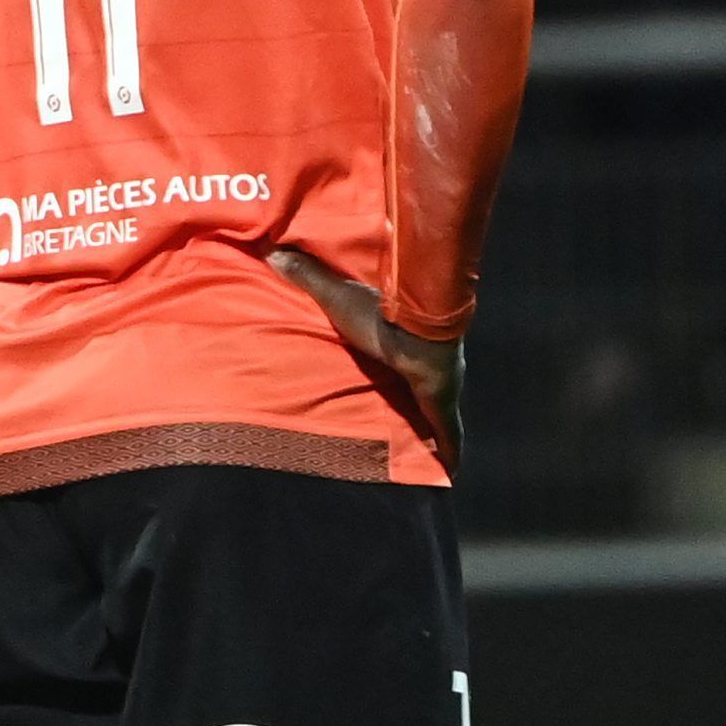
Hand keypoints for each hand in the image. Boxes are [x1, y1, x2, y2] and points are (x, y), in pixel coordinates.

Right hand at [272, 244, 464, 477]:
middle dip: (419, 405)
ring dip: (433, 433)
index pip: (402, 359)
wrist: (420, 335)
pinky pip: (448, 438)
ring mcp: (440, 393)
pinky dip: (450, 454)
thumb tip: (274, 251)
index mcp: (405, 345)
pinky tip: (451, 474)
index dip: (400, 369)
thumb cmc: (381, 318)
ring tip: (425, 455)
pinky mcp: (443, 411)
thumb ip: (308, 277)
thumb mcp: (336, 298)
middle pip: (423, 391)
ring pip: (437, 416)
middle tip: (408, 423)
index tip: (396, 376)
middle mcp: (428, 371)